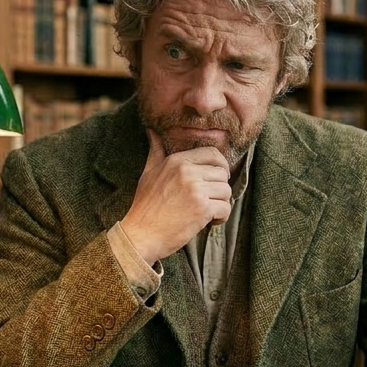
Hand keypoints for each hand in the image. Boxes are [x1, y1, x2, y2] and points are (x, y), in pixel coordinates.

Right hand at [119, 129, 231, 265]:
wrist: (141, 235)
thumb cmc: (145, 206)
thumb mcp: (148, 173)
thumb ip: (155, 151)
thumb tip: (152, 131)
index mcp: (177, 161)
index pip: (213, 154)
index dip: (221, 166)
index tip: (217, 178)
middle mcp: (187, 172)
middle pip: (222, 173)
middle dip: (219, 189)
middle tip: (209, 200)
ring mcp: (195, 190)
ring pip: (226, 191)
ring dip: (220, 204)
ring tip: (206, 212)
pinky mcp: (202, 209)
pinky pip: (226, 208)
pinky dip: (220, 218)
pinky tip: (208, 222)